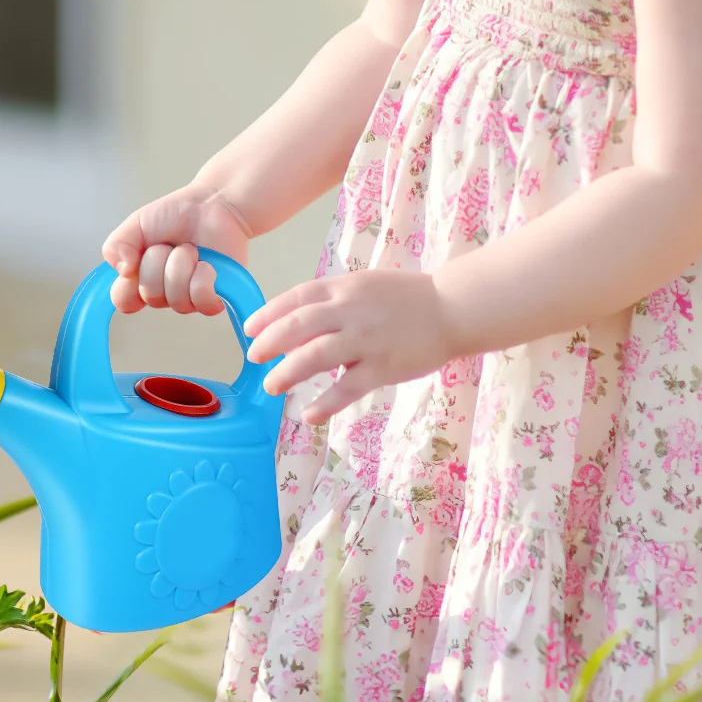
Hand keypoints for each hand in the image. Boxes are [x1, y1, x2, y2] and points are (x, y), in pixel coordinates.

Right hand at [102, 187, 253, 315]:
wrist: (213, 205)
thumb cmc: (177, 215)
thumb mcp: (136, 224)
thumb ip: (117, 245)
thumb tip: (122, 270)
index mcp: (141, 279)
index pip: (123, 301)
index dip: (127, 286)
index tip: (134, 263)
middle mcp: (164, 293)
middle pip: (150, 295)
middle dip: (159, 261)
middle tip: (170, 245)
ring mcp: (189, 298)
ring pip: (176, 298)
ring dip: (182, 264)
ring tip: (190, 249)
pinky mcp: (215, 298)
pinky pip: (202, 301)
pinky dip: (202, 277)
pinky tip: (207, 264)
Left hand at [245, 269, 456, 423]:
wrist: (453, 308)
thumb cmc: (406, 298)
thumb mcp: (364, 286)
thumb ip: (331, 303)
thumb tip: (295, 328)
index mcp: (344, 288)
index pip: (296, 297)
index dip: (268, 314)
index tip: (248, 330)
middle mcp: (350, 311)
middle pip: (298, 325)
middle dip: (269, 342)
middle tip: (253, 358)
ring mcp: (366, 339)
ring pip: (316, 356)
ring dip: (289, 372)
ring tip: (272, 386)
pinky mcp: (383, 366)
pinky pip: (348, 388)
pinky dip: (326, 403)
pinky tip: (309, 415)